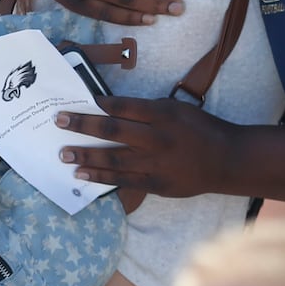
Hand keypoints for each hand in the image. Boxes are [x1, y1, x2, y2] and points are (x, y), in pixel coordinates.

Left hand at [55, 95, 232, 198]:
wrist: (226, 160)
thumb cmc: (199, 129)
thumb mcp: (176, 109)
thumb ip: (146, 110)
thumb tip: (110, 109)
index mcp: (162, 114)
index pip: (123, 106)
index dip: (97, 104)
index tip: (76, 101)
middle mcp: (156, 138)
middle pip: (113, 130)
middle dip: (82, 125)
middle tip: (58, 121)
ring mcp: (155, 163)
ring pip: (113, 158)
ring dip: (86, 155)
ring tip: (63, 153)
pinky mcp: (156, 184)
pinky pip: (123, 181)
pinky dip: (101, 177)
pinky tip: (82, 174)